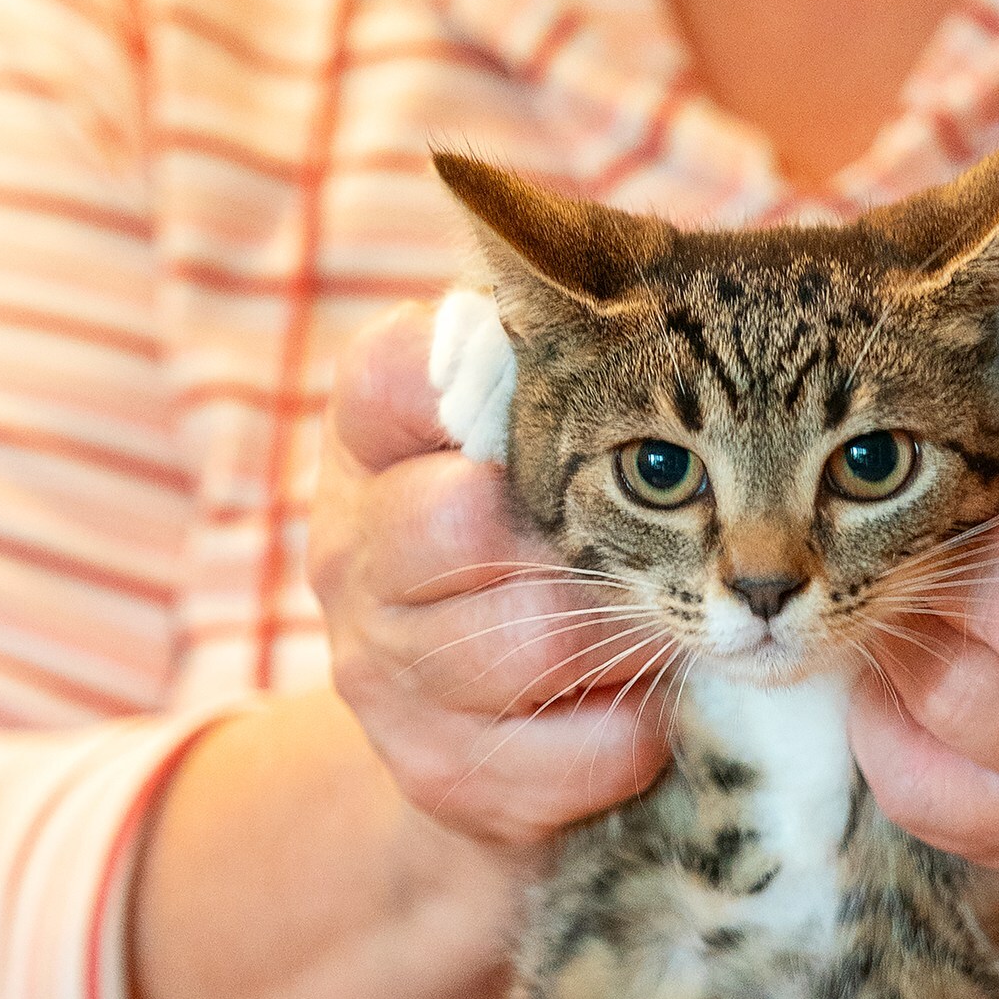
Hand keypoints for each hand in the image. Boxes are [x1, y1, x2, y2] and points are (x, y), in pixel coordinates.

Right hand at [308, 302, 671, 852]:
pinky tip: (634, 707)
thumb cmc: (534, 553)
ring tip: (645, 628)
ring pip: (536, 636)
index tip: (554, 400)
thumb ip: (557, 346)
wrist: (479, 751)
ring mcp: (385, 670)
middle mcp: (353, 546)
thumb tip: (555, 222)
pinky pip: (586, 747)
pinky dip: (640, 730)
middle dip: (579, 537)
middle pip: (470, 519)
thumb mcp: (527, 437)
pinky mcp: (443, 776)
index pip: (402, 370)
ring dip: (624, 635)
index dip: (490, 375)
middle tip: (631, 547)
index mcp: (371, 435)